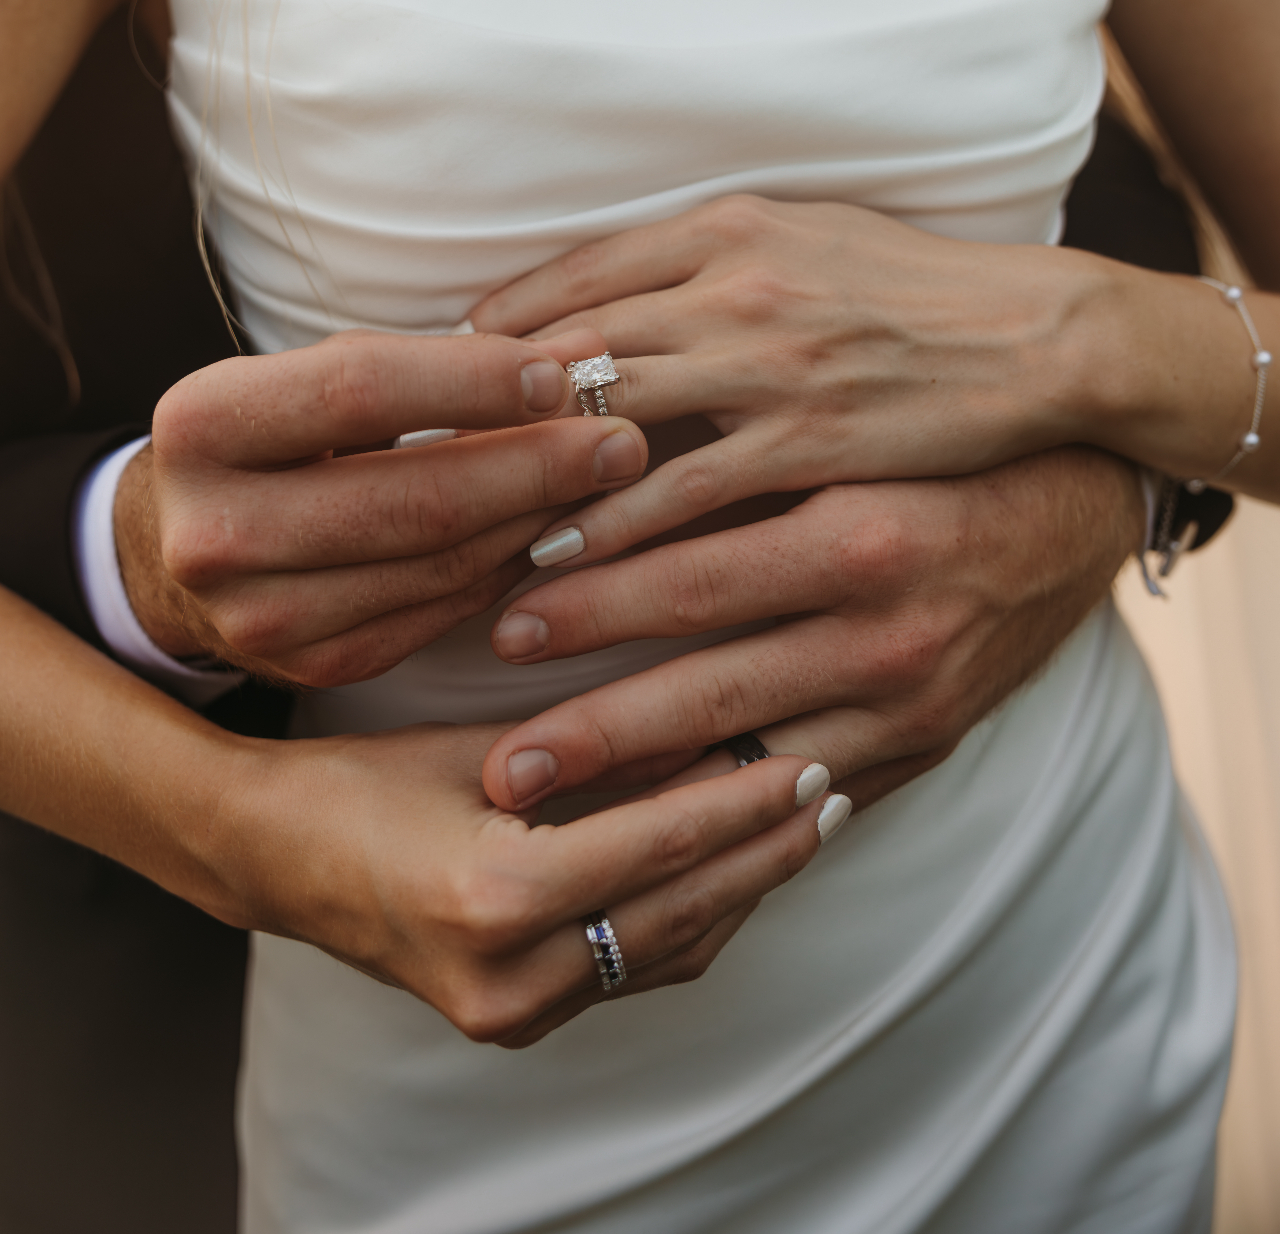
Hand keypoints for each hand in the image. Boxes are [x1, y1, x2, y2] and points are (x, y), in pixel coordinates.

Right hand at [116, 328, 647, 685]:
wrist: (180, 544)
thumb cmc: (277, 434)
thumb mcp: (319, 378)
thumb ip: (440, 363)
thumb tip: (582, 348)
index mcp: (203, 424)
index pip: (361, 390)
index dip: (474, 381)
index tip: (564, 373)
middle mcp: (214, 530)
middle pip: (413, 496)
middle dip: (537, 465)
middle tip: (625, 438)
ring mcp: (260, 615)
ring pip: (439, 564)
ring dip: (538, 518)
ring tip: (607, 478)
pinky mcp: (311, 667)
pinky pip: (440, 612)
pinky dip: (508, 566)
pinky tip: (553, 529)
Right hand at [228, 722, 843, 1046]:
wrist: (274, 860)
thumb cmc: (364, 779)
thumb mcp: (486, 746)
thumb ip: (596, 748)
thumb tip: (712, 723)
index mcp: (496, 896)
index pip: (663, 842)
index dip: (748, 798)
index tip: (813, 755)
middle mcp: (510, 974)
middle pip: (682, 907)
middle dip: (766, 847)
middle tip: (835, 787)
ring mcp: (512, 1013)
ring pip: (669, 950)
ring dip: (741, 887)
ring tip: (803, 825)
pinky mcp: (515, 1022)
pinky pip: (632, 972)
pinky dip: (690, 918)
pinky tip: (731, 867)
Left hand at [472, 194, 1107, 560]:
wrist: (1033, 334)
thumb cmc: (913, 285)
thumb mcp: (804, 233)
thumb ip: (707, 254)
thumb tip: (609, 289)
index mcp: (729, 226)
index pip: (578, 272)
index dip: (497, 325)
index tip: (437, 370)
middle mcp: (733, 283)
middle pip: (571, 342)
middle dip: (483, 404)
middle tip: (411, 454)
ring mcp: (766, 363)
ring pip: (610, 419)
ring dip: (527, 473)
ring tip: (460, 521)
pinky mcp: (804, 440)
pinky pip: (681, 489)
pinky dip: (609, 524)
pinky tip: (555, 557)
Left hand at [479, 446, 1145, 812]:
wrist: (1078, 502)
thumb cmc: (931, 439)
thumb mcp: (837, 416)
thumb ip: (725, 435)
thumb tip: (578, 425)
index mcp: (857, 523)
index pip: (693, 567)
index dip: (588, 596)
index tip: (496, 617)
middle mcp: (885, 622)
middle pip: (709, 679)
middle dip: (594, 725)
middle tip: (497, 760)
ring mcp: (907, 696)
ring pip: (750, 753)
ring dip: (637, 782)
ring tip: (532, 791)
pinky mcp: (922, 742)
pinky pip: (806, 797)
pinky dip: (721, 812)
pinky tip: (645, 828)